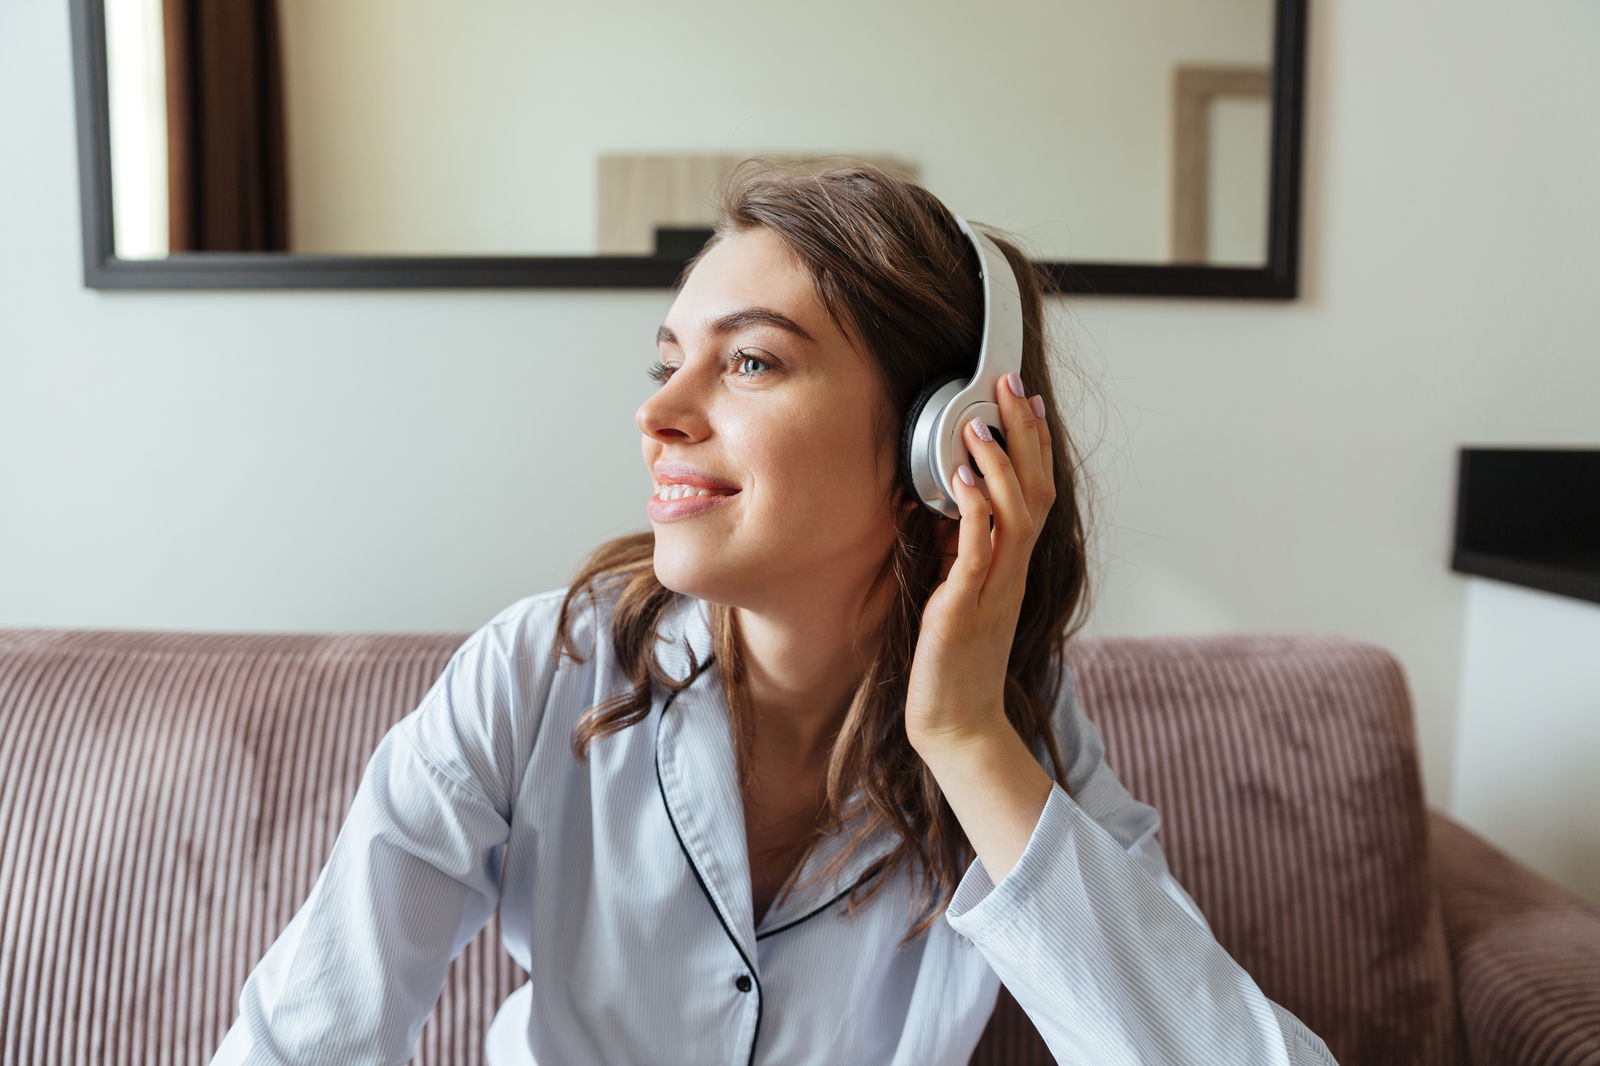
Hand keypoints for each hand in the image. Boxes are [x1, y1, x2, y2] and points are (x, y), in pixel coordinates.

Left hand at [904, 372, 1056, 755]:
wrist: (957, 725)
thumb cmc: (954, 665)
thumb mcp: (960, 595)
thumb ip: (961, 552)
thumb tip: (946, 506)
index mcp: (1013, 567)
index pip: (1036, 493)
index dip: (1033, 445)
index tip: (1024, 401)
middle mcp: (1012, 572)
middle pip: (1034, 489)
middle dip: (1023, 433)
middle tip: (1010, 384)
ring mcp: (993, 589)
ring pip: (1015, 512)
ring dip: (1000, 462)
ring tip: (981, 421)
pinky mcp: (965, 607)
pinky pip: (977, 549)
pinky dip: (973, 509)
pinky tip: (960, 476)